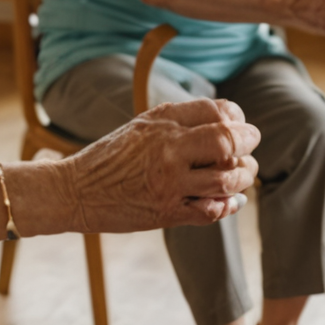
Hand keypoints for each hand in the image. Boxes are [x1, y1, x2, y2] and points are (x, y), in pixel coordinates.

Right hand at [52, 98, 260, 231]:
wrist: (74, 191)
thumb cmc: (109, 158)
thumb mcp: (140, 126)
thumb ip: (178, 121)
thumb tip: (225, 120)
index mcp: (161, 122)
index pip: (218, 111)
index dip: (237, 119)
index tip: (239, 127)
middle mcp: (167, 149)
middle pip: (228, 141)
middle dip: (248, 144)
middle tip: (249, 149)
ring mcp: (168, 183)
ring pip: (227, 179)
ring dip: (243, 177)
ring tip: (242, 176)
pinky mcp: (166, 213)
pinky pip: (212, 211)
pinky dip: (228, 206)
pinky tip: (229, 201)